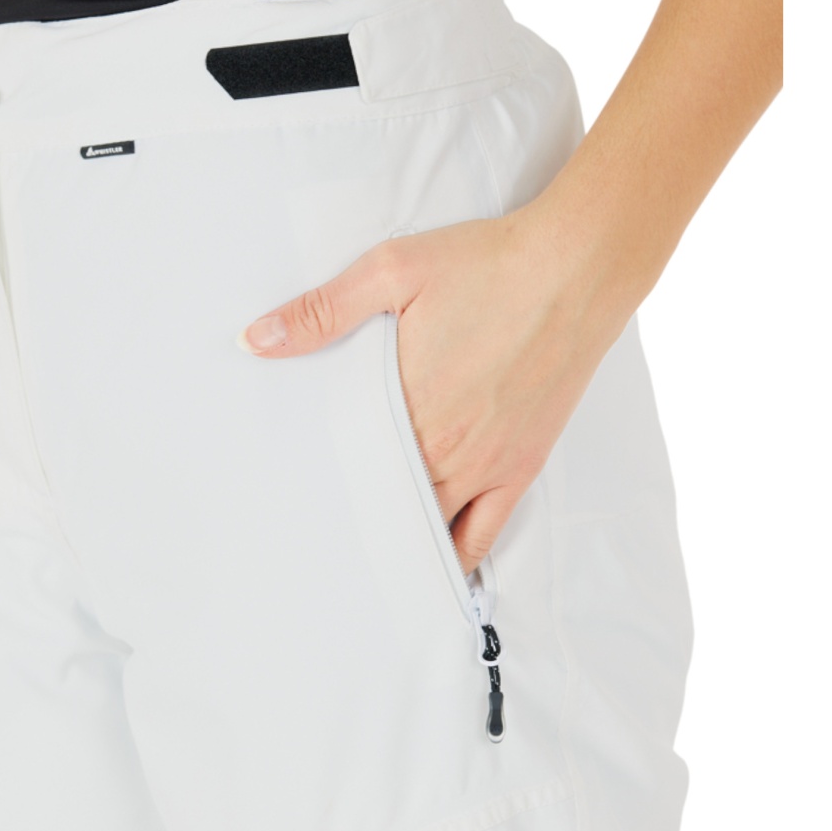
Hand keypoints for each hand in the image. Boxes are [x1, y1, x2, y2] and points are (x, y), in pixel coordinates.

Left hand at [236, 206, 630, 574]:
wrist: (577, 267)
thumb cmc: (488, 265)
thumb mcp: (392, 271)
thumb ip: (321, 312)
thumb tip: (254, 339)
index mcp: (408, 406)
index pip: (349, 469)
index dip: (318, 489)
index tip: (290, 504)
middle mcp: (447, 450)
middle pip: (385, 505)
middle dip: (352, 520)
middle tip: (314, 541)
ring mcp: (488, 465)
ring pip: (430, 529)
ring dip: (397, 541)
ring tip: (362, 561)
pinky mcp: (523, 465)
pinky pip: (486, 534)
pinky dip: (456, 556)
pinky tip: (435, 566)